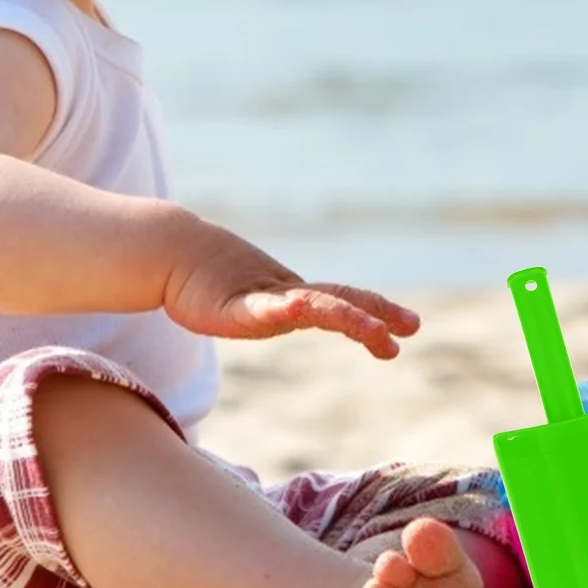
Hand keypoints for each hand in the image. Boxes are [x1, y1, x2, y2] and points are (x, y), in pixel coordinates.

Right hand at [162, 221, 418, 358]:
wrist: (174, 255)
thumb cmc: (211, 282)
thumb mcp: (254, 304)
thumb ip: (280, 309)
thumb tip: (301, 310)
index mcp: (295, 299)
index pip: (345, 302)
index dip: (377, 311)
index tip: (409, 328)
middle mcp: (287, 296)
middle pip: (340, 302)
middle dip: (377, 313)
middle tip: (412, 327)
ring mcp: (262, 301)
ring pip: (313, 307)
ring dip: (348, 317)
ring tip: (377, 332)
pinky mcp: (232, 308)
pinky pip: (261, 312)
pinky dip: (286, 309)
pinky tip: (301, 309)